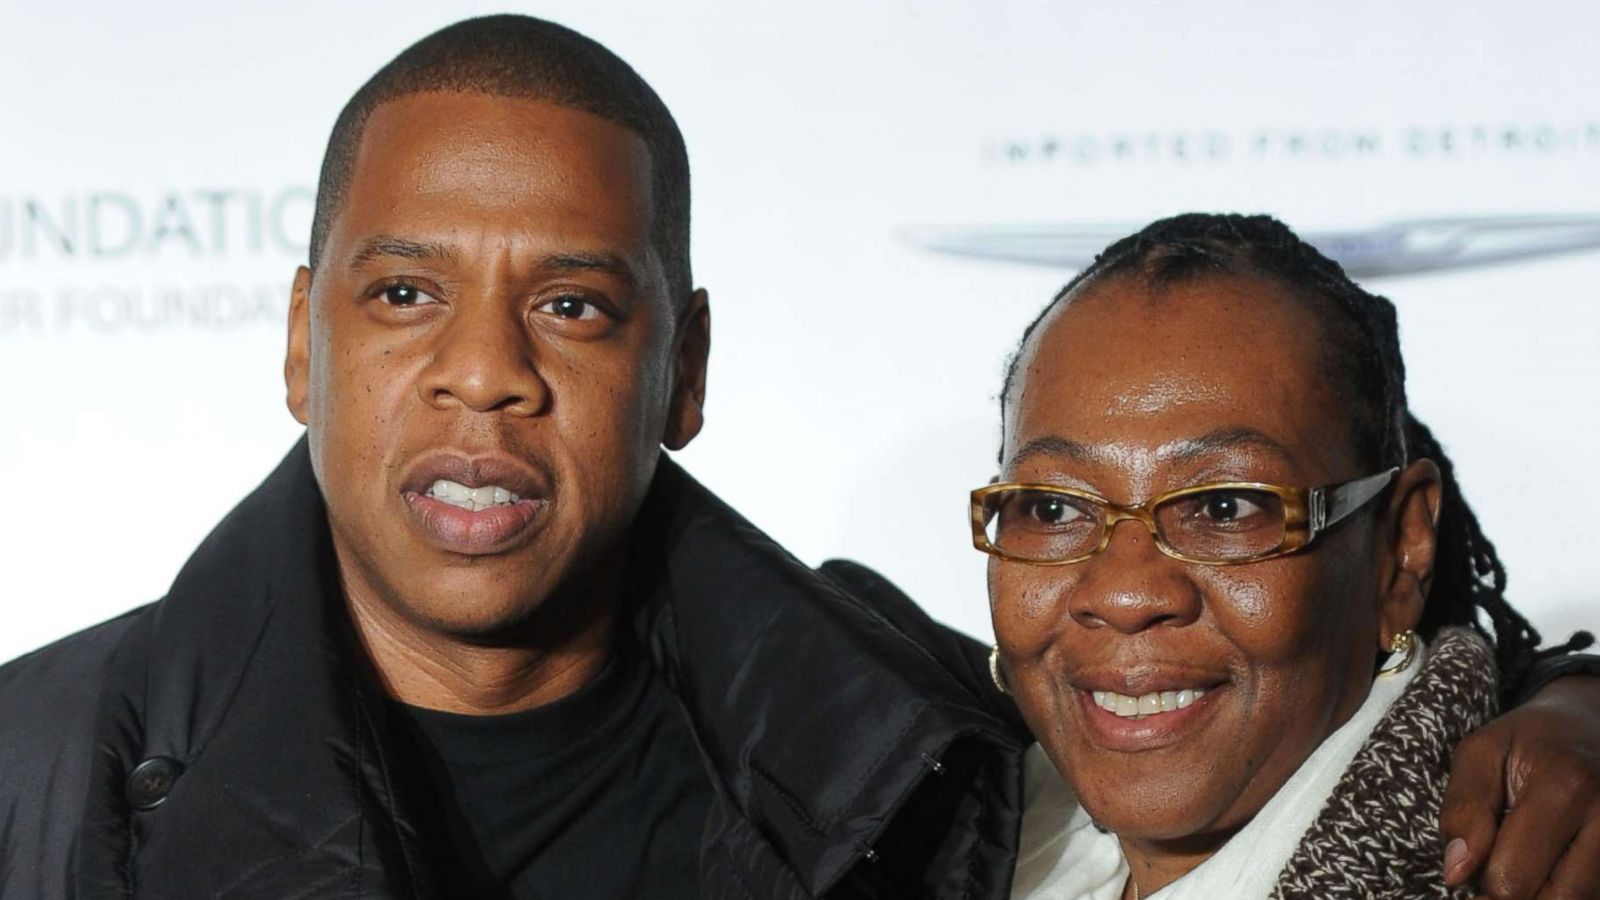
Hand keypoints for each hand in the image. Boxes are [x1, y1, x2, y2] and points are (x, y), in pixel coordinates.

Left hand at [1440, 676, 1599, 898]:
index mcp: (1565, 786)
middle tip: (1494, 872)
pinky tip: (1548, 867)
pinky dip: (1567, 890)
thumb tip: (1456, 873)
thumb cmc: (1528, 740)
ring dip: (1543, 895)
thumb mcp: (1481, 753)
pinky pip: (1595, 893)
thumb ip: (1463, 810)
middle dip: (1513, 896)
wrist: (1592, 723)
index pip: (1513, 877)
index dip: (1482, 884)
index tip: (1469, 871)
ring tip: (1521, 864)